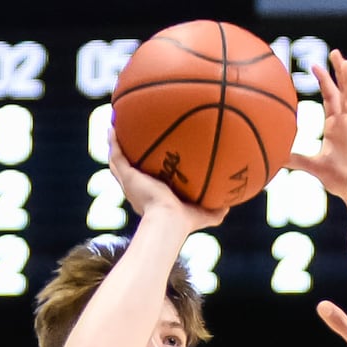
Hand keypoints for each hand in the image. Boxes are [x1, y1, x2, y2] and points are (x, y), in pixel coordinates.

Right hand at [107, 129, 228, 231]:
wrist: (170, 221)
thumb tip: (232, 201)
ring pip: (118, 160)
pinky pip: (116, 154)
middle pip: (128, 169)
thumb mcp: (207, 214)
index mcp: (153, 196)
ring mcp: (130, 183)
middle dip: (128, 154)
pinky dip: (114, 140)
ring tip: (115, 125)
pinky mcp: (127, 176)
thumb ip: (219, 208)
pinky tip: (114, 125)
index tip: (151, 158)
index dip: (147, 170)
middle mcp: (138, 189)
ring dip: (116, 143)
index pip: (148, 180)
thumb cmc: (187, 221)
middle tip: (128, 138)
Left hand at [287, 50, 346, 210]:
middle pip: (345, 92)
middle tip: (335, 52)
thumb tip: (275, 157)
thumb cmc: (341, 180)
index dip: (324, 80)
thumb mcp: (313, 167)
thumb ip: (295, 159)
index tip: (313, 65)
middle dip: (341, 72)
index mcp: (337, 126)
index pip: (331, 97)